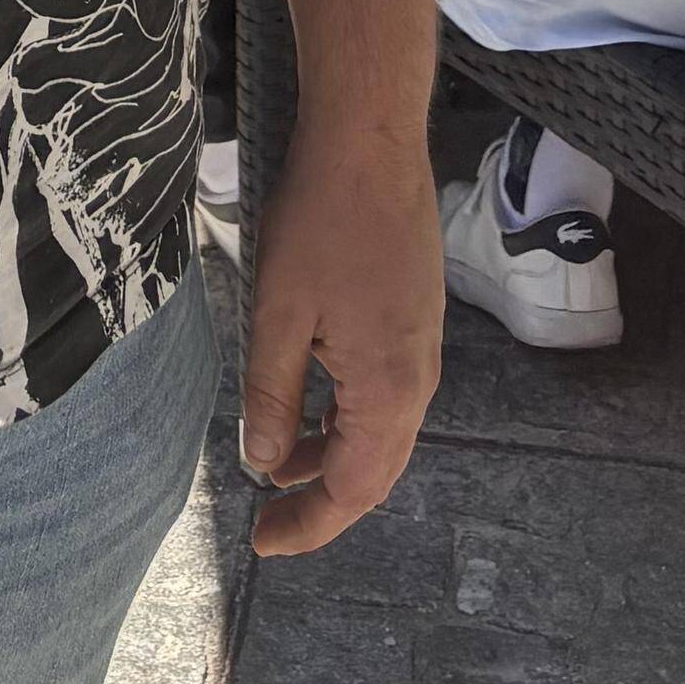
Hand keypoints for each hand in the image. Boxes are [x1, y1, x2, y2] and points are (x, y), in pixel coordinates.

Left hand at [238, 118, 443, 556]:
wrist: (373, 138)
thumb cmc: (321, 218)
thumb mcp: (278, 311)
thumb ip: (273, 395)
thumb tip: (265, 464)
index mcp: (388, 388)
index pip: (353, 488)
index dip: (308, 524)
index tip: (262, 545)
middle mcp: (418, 378)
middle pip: (375, 471)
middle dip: (321, 502)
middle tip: (269, 523)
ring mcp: (422, 346)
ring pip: (381, 432)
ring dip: (333, 457)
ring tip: (278, 464)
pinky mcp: (415, 317)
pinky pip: (385, 394)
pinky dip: (347, 418)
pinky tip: (311, 405)